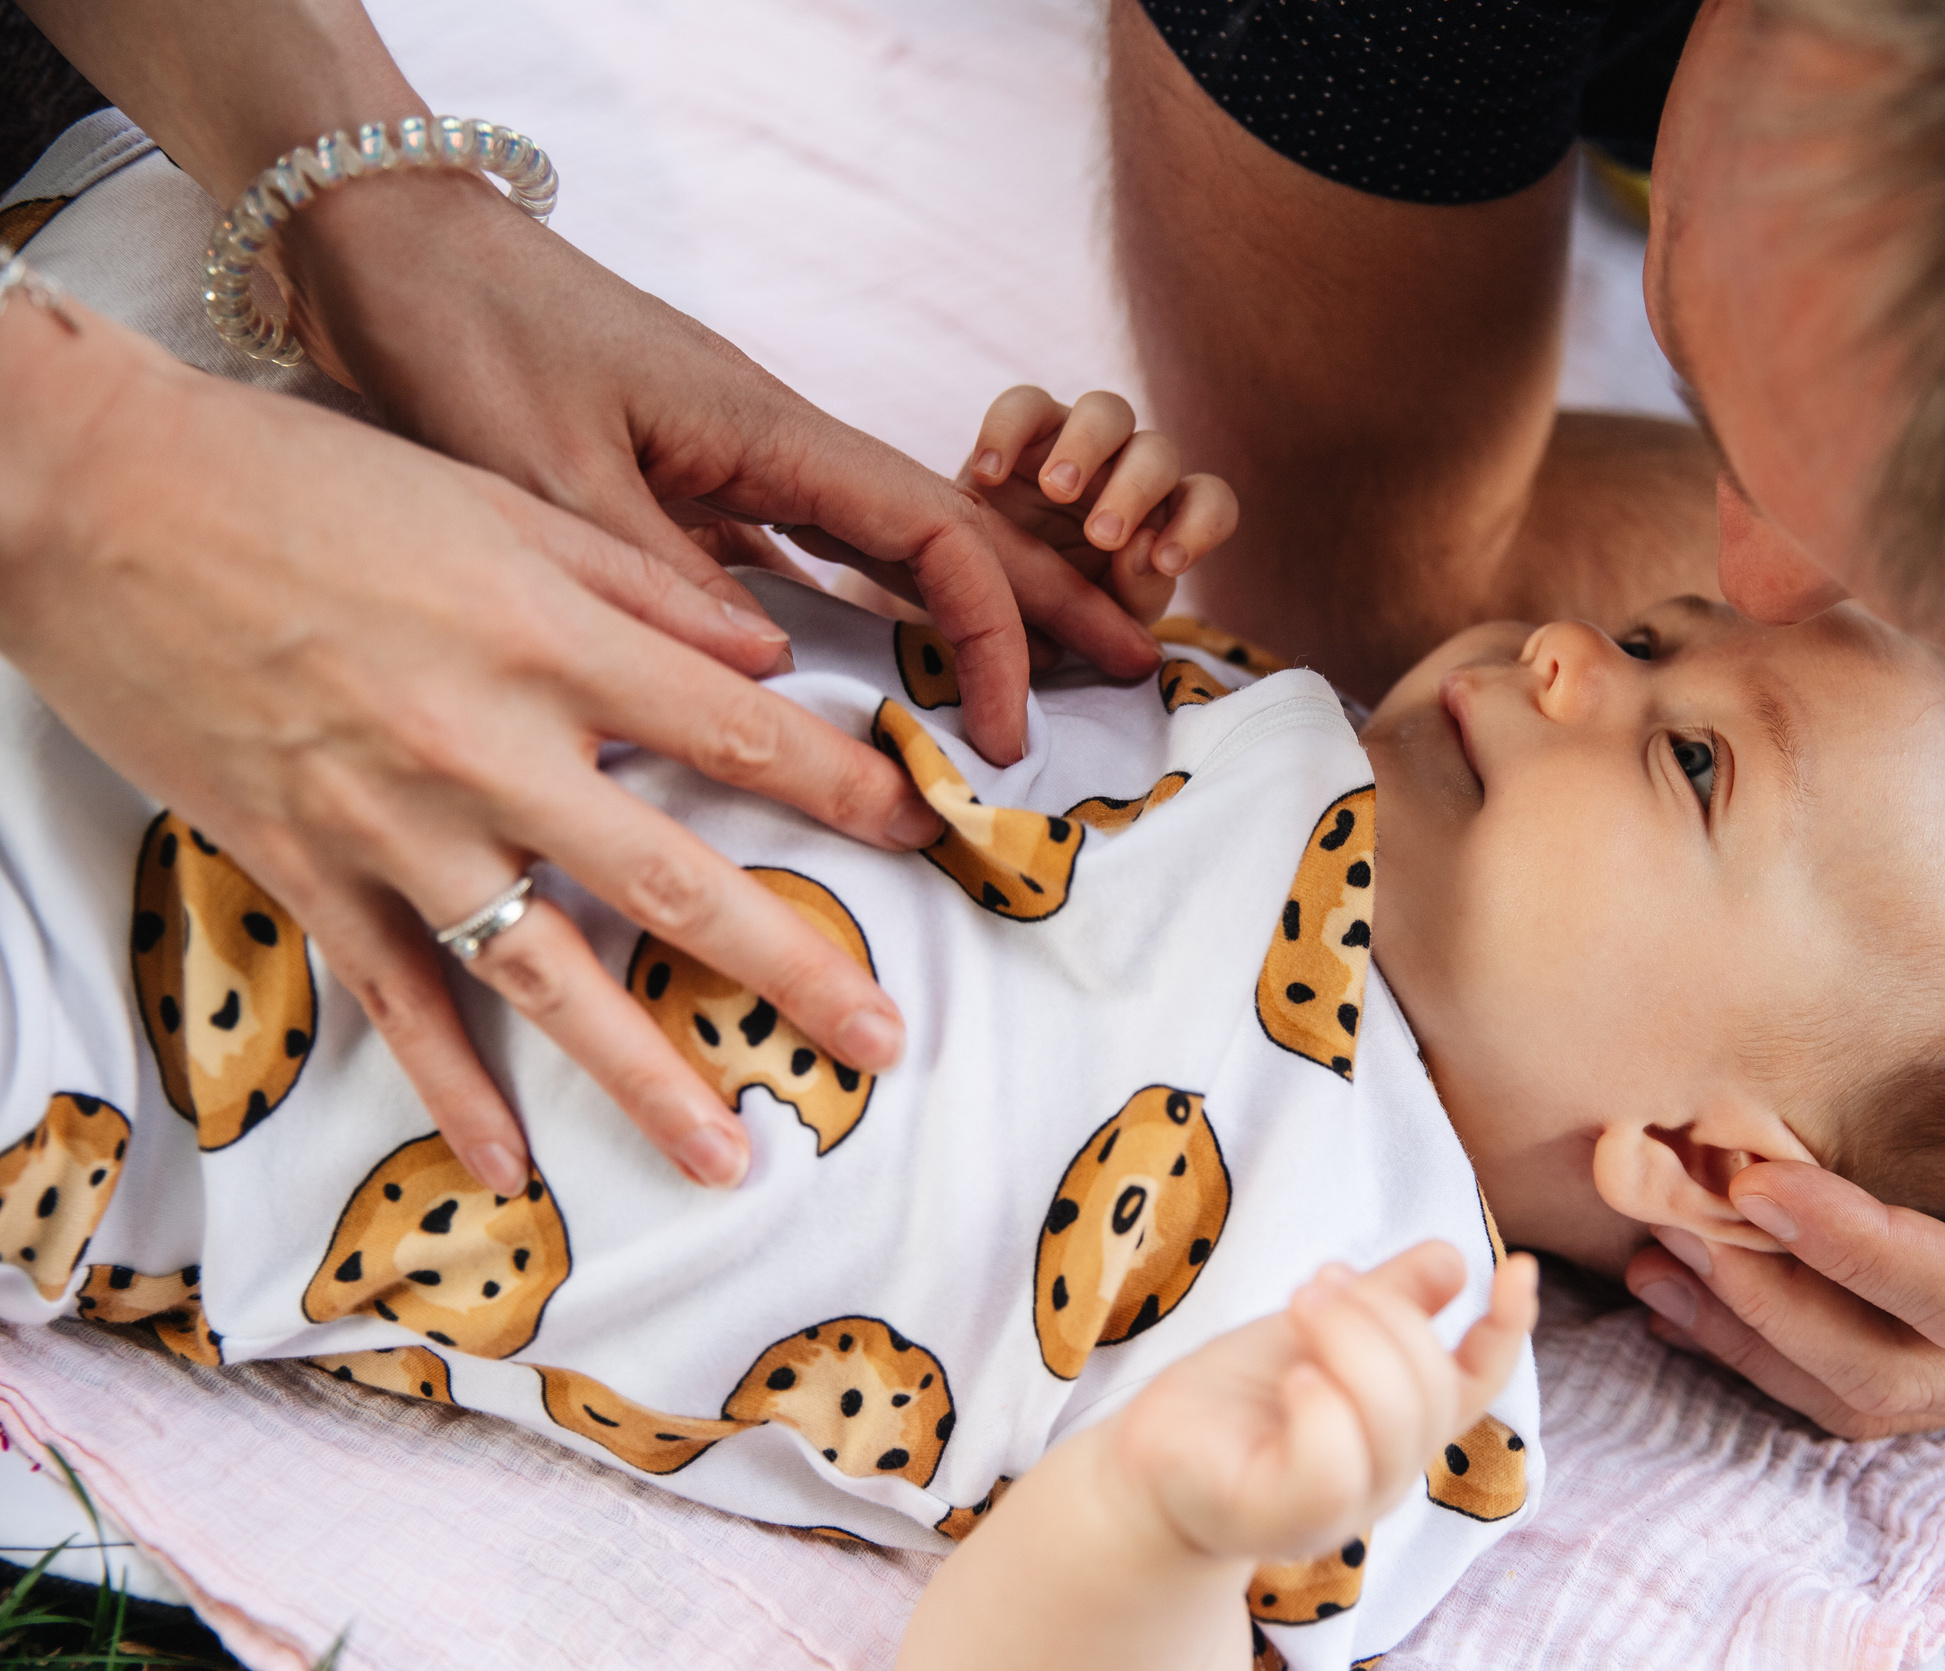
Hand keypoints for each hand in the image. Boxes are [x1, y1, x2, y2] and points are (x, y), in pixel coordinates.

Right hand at [0, 305, 940, 1195]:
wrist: (90, 498)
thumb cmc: (302, 478)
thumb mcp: (494, 497)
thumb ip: (640, 579)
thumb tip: (769, 645)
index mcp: (549, 638)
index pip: (734, 727)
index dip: (841, 786)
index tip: (923, 833)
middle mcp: (486, 745)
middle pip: (669, 877)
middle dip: (788, 965)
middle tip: (881, 1042)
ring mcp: (391, 822)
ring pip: (542, 973)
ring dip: (643, 1074)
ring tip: (727, 1157)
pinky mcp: (301, 867)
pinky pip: (394, 999)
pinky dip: (449, 1090)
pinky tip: (508, 1170)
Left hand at [274, 172, 1164, 764]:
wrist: (390, 251)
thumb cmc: (464, 337)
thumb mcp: (544, 473)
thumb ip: (653, 578)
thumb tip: (768, 680)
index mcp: (770, 434)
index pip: (935, 535)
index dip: (996, 630)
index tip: (1007, 726)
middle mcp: (777, 449)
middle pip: (952, 532)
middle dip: (1050, 601)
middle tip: (1134, 668)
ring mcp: (742, 466)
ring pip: (892, 548)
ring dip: (975, 612)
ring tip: (1039, 682)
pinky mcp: (694, 485)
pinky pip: (816, 560)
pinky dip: (872, 614)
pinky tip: (887, 665)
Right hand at [959, 386, 1238, 628]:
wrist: (983, 592)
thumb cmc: (1057, 610)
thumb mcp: (1101, 620)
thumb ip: (1134, 594)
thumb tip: (1145, 554)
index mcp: (1164, 517)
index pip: (1210, 503)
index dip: (1200, 525)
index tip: (1166, 563)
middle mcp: (1131, 470)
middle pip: (1158, 454)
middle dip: (1135, 492)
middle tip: (1102, 537)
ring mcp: (1080, 439)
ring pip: (1106, 411)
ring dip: (1087, 446)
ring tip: (1054, 491)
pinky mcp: (1026, 425)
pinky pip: (1024, 404)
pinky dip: (1007, 430)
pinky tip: (988, 478)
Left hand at [1113, 1243, 1537, 1563]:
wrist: (1148, 1459)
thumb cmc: (1237, 1396)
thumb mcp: (1314, 1328)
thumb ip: (1386, 1299)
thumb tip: (1455, 1260)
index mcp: (1401, 1428)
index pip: (1476, 1383)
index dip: (1509, 1329)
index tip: (1516, 1267)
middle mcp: (1386, 1475)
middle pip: (1432, 1386)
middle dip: (1381, 1312)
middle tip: (1314, 1283)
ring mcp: (1341, 1508)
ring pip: (1393, 1418)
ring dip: (1349, 1339)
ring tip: (1299, 1306)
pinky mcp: (1282, 1521)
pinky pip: (1334, 1463)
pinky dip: (1322, 1404)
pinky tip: (1292, 1380)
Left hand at [1624, 1008, 1944, 1436]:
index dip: (1853, 1248)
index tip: (1757, 1180)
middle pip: (1891, 1372)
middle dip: (1767, 1302)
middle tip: (1670, 1213)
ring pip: (1862, 1398)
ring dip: (1747, 1339)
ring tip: (1651, 1257)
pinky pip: (1858, 1384)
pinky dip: (1764, 1349)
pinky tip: (1686, 1294)